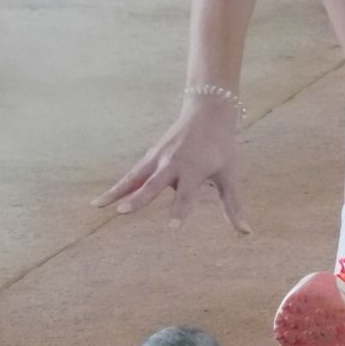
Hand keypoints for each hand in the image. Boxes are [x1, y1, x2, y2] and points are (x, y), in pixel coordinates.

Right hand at [93, 98, 249, 233]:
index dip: (180, 211)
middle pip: (153, 185)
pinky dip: (118, 186)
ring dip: (116, 192)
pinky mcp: (150, 156)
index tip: (173, 228)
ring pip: (134, 178)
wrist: (207, 111)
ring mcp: (158, 158)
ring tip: (97, 206)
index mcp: (194, 170)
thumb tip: (246, 233)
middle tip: (123, 213)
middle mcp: (173, 164)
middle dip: (138, 199)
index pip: (186, 195)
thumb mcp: (229, 176)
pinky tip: (102, 201)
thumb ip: (233, 206)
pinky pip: (132, 174)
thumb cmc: (221, 147)